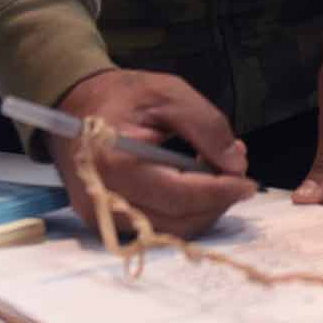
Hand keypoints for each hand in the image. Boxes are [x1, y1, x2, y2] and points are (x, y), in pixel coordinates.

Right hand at [54, 70, 256, 239]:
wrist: (74, 103)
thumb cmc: (121, 95)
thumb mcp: (169, 93)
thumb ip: (206, 126)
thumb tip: (235, 164)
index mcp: (116, 162)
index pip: (179, 194)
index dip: (220, 192)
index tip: (248, 183)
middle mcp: (104, 197)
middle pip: (177, 220)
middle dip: (215, 202)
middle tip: (236, 175)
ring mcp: (101, 214)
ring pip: (169, 230)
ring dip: (201, 209)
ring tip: (217, 176)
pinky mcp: (103, 220)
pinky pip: (154, 226)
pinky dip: (181, 212)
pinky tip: (193, 186)